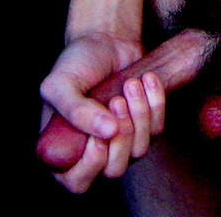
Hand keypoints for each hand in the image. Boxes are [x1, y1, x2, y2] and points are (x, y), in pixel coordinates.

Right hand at [38, 33, 165, 193]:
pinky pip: (158, 130)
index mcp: (65, 150)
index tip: (99, 133)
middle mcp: (94, 152)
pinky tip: (147, 80)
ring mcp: (121, 142)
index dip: (92, 164)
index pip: (78, 182)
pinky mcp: (144, 126)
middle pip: (115, 169)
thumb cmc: (77, 62)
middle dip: (122, 134)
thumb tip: (108, 133)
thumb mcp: (61, 84)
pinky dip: (155, 104)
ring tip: (131, 84)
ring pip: (139, 152)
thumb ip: (75, 111)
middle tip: (117, 99)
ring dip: (139, 115)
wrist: (104, 39)